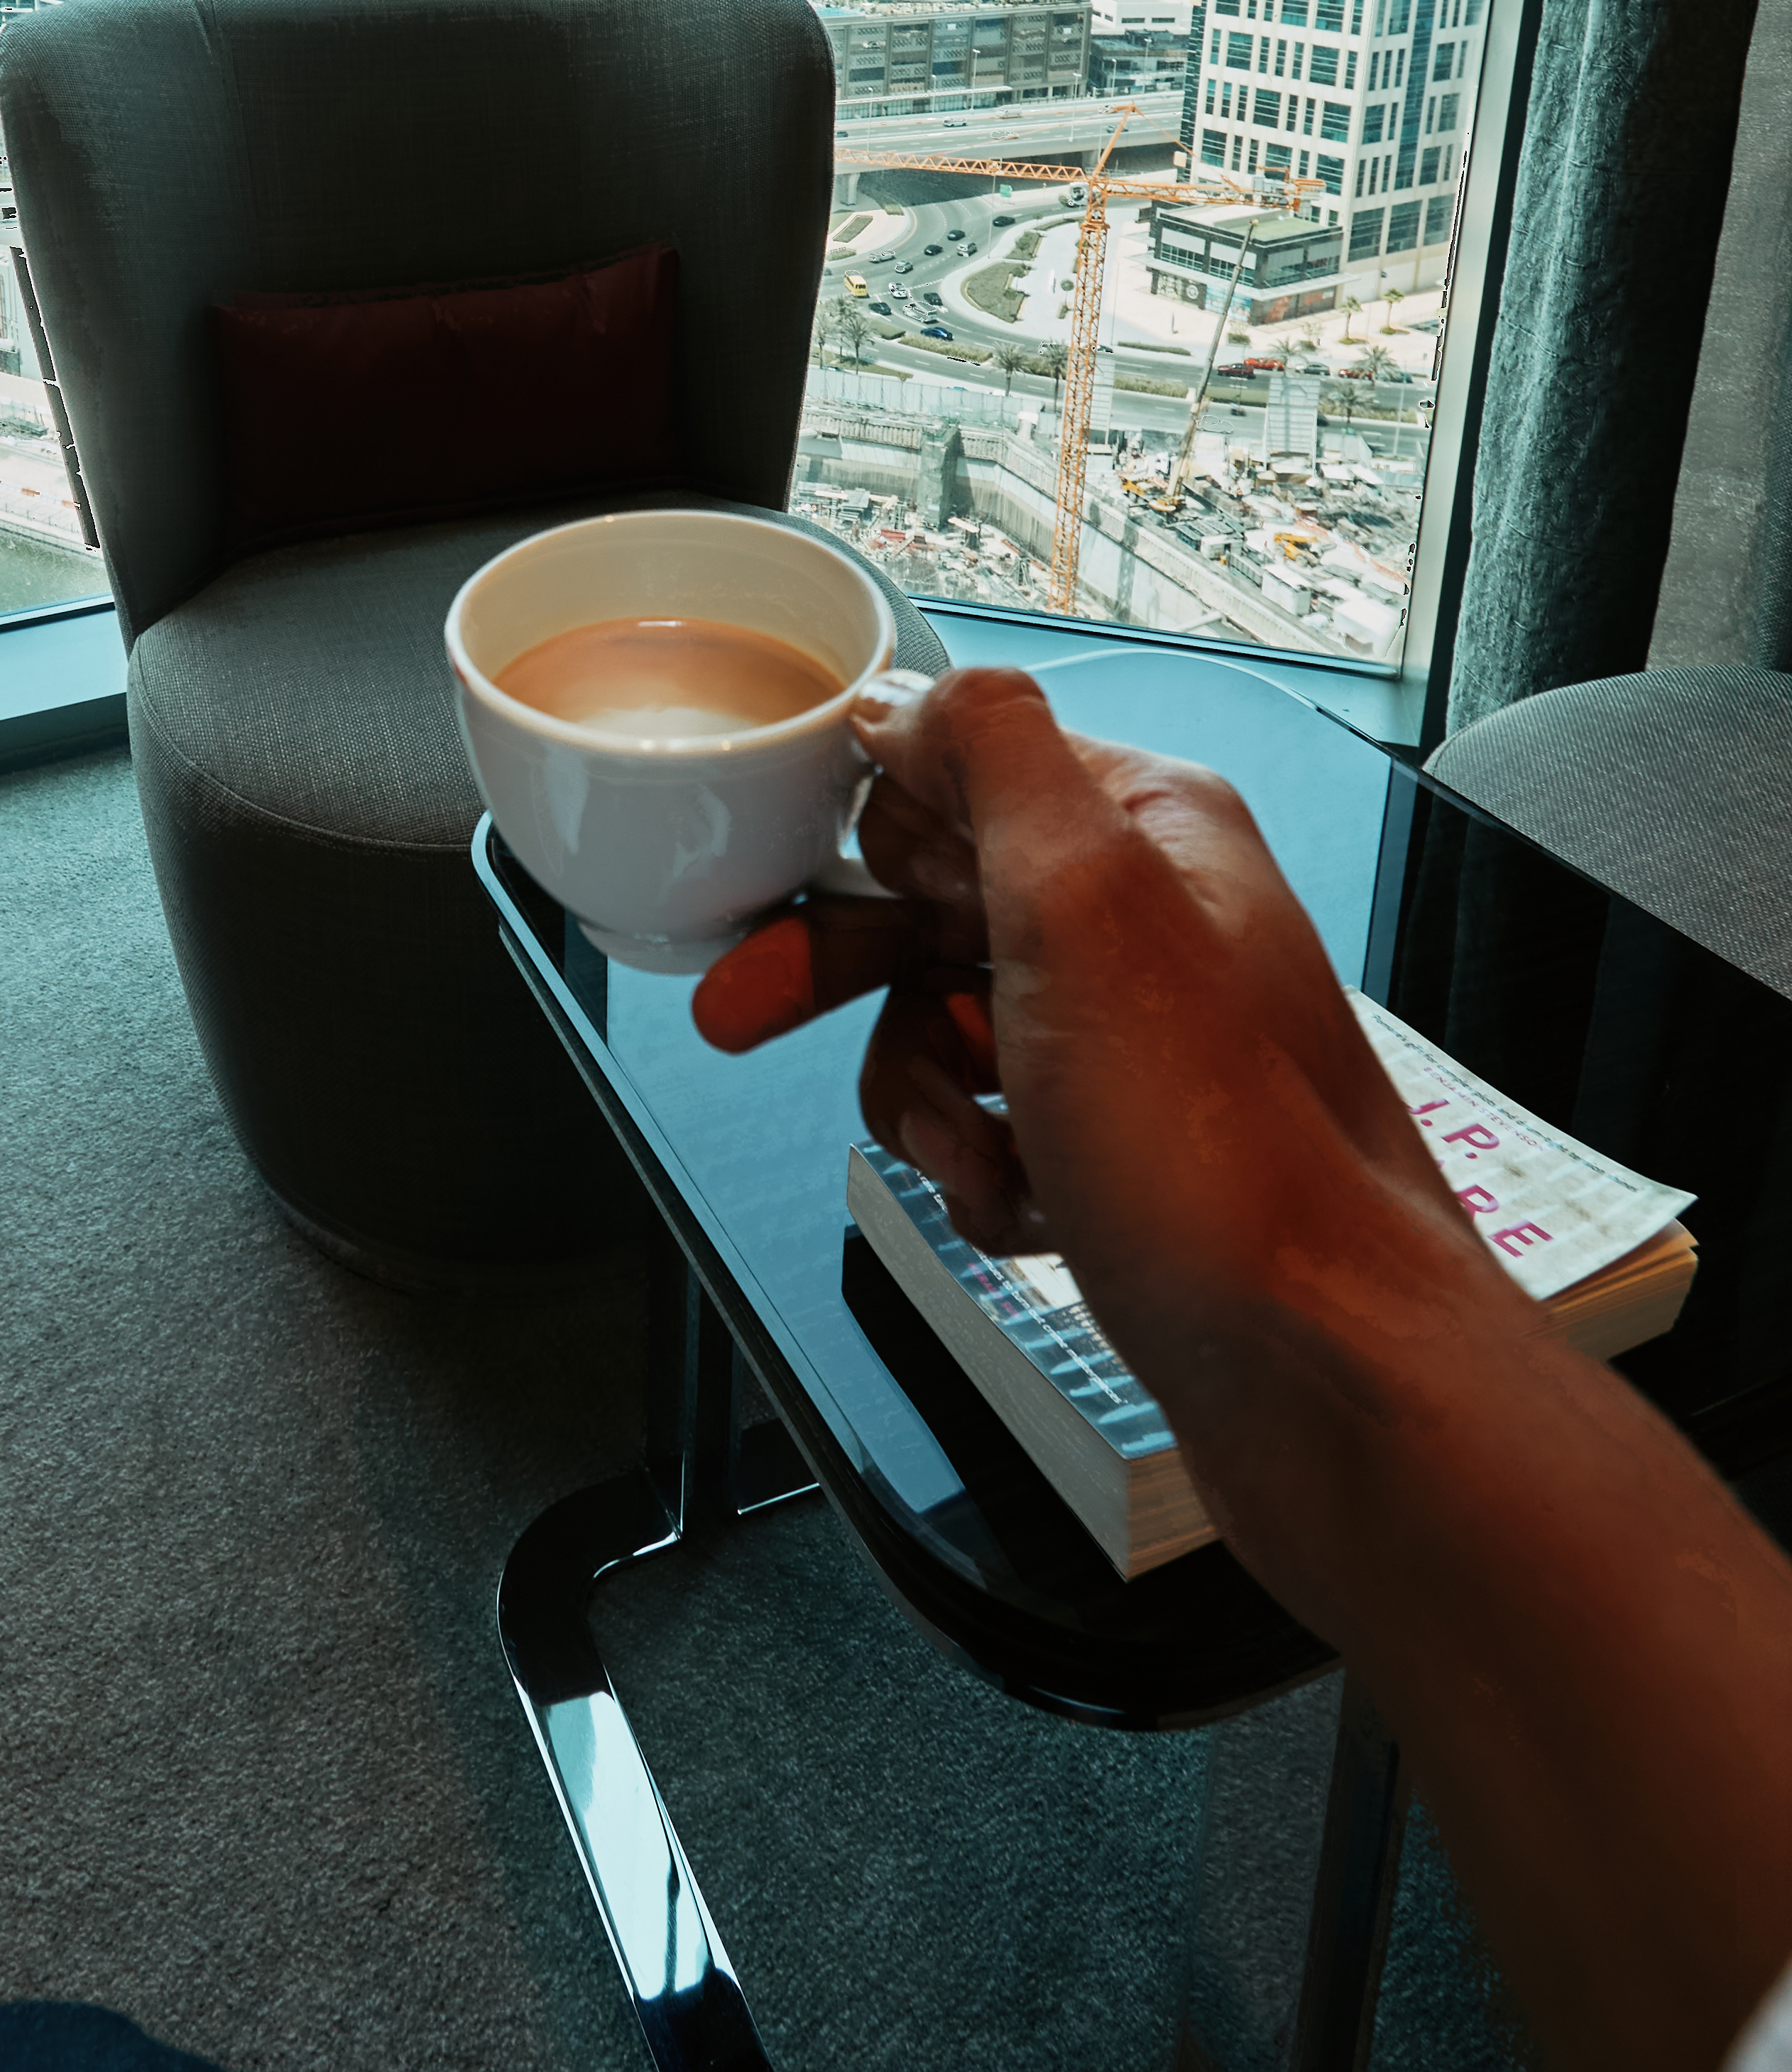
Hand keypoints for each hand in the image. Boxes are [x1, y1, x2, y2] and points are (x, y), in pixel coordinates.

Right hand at [693, 667, 1485, 1465]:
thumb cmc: (1229, 1159)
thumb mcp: (1086, 901)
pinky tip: (1025, 1211)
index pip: (965, 767)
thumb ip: (992, 758)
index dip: (870, 833)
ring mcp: (1139, 1048)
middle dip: (850, 972)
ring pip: (946, 1032)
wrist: (1321, 1376)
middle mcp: (1151, 924)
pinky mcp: (1124, 1157)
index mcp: (1150, 831)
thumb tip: (907, 695)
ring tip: (970, 1153)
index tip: (787, 885)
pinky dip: (979, 1180)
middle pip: (937, 903)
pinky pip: (989, 1138)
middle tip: (749, 1008)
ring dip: (922, 1099)